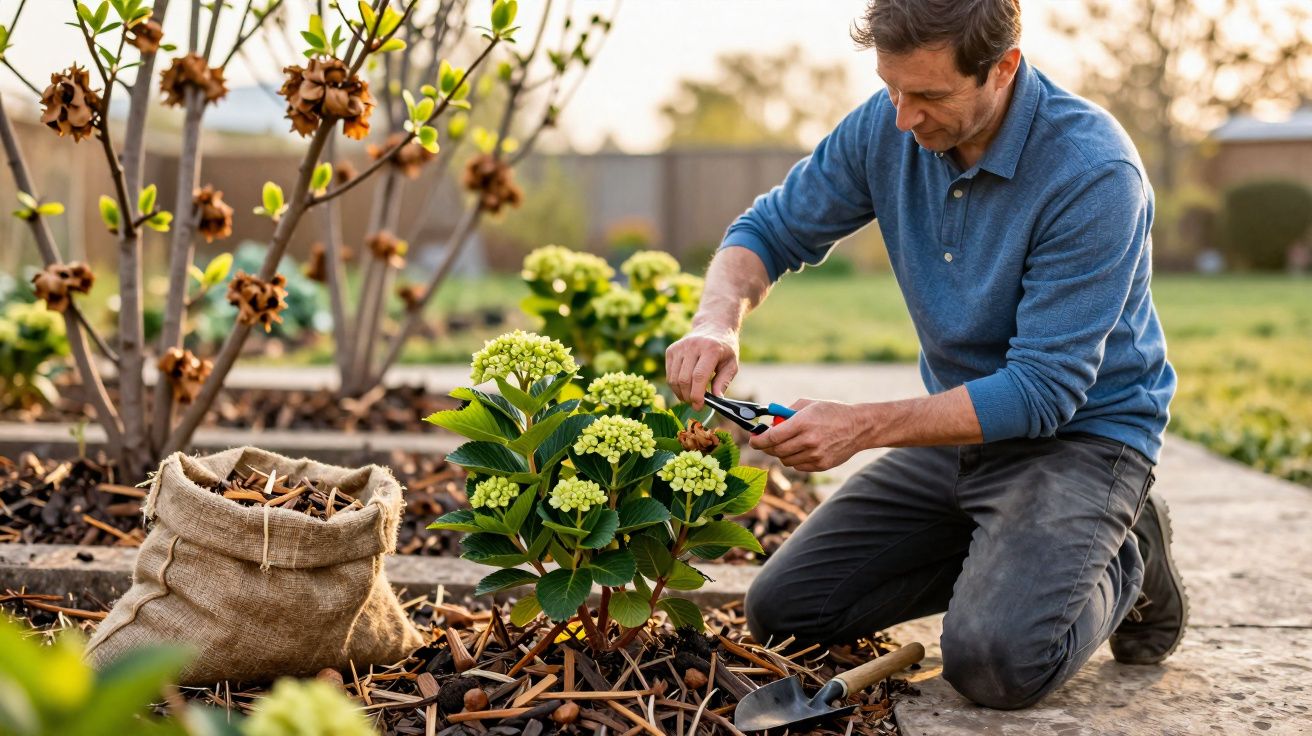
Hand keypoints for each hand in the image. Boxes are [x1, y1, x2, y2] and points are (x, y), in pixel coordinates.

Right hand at [666, 324, 739, 408]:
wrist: (713, 326)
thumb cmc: (724, 349)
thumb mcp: (732, 364)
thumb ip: (724, 381)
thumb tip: (716, 399)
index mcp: (711, 348)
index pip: (699, 376)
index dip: (697, 394)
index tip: (699, 406)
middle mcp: (693, 345)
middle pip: (684, 379)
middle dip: (688, 397)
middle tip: (695, 404)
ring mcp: (679, 347)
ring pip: (673, 379)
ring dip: (680, 394)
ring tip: (690, 397)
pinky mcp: (671, 350)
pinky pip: (669, 374)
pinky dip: (675, 386)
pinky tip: (684, 388)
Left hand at [749, 399, 869, 471]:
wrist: (859, 427)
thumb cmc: (831, 411)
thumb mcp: (808, 404)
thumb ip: (786, 412)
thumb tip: (769, 423)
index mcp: (804, 423)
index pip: (772, 437)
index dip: (758, 440)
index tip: (753, 440)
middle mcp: (809, 441)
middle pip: (776, 451)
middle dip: (767, 447)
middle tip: (764, 442)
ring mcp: (816, 455)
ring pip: (786, 460)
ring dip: (781, 453)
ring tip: (787, 443)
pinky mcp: (821, 465)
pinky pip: (798, 466)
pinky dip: (794, 459)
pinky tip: (801, 449)